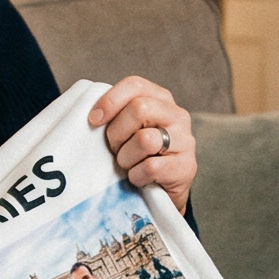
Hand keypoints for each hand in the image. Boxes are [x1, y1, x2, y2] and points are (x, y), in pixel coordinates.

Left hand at [89, 77, 195, 209]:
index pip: (135, 85)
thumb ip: (115, 115)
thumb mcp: (126, 130)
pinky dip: (136, 176)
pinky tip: (139, 179)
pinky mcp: (186, 166)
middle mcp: (177, 115)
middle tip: (114, 148)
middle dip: (117, 133)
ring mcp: (185, 140)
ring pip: (144, 139)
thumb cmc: (136, 156)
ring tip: (128, 165)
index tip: (94, 120)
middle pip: (139, 109)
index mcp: (160, 99)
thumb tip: (91, 115)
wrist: (161, 193)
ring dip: (126, 157)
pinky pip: (151, 167)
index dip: (110, 101)